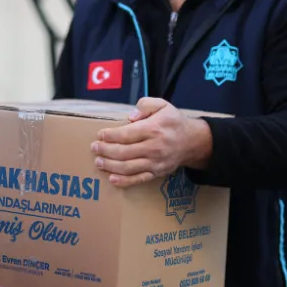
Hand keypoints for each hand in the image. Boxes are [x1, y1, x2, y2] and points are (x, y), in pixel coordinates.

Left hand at [91, 97, 212, 187]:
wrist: (192, 141)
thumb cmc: (173, 121)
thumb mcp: (162, 105)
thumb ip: (145, 105)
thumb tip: (131, 116)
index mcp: (154, 129)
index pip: (127, 134)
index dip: (111, 136)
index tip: (100, 135)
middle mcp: (154, 147)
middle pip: (124, 152)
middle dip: (106, 150)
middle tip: (94, 148)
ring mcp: (155, 162)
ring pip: (128, 167)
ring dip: (110, 166)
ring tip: (98, 162)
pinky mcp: (157, 173)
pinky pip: (138, 179)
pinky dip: (124, 181)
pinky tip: (112, 179)